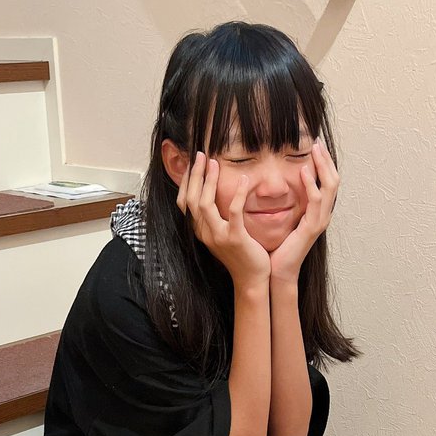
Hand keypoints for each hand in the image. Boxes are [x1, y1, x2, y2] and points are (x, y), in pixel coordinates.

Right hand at [177, 150, 270, 289]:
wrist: (251, 280)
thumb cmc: (240, 256)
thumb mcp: (222, 235)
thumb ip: (215, 218)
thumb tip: (213, 197)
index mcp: (200, 231)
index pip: (184, 203)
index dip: (186, 182)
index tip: (193, 163)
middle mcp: (205, 233)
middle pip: (191, 199)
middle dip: (195, 174)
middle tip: (201, 154)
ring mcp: (218, 236)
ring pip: (205, 203)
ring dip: (209, 180)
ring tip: (215, 162)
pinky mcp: (235, 238)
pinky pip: (233, 212)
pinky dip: (237, 193)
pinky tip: (244, 180)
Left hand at [268, 137, 338, 284]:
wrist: (278, 269)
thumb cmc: (279, 246)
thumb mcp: (285, 218)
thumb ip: (288, 201)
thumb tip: (279, 183)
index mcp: (318, 212)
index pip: (328, 181)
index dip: (324, 163)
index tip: (314, 146)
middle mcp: (323, 214)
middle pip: (334, 180)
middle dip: (326, 160)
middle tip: (317, 142)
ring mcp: (320, 221)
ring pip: (330, 187)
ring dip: (322, 166)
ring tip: (314, 150)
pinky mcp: (312, 227)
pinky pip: (316, 201)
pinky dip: (312, 184)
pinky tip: (304, 172)